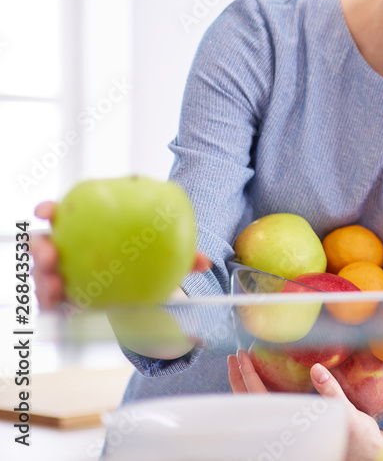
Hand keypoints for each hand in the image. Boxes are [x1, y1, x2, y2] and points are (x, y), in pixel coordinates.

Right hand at [30, 200, 212, 309]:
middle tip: (50, 254)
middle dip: (39, 248)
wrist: (144, 280)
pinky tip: (66, 309)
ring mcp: (63, 273)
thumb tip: (205, 263)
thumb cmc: (148, 254)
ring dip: (43, 280)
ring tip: (54, 285)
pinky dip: (56, 304)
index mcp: (85, 226)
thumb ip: (182, 253)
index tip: (47, 212)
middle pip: (43, 245)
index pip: (60, 214)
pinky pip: (56, 302)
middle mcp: (68, 249)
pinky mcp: (65, 297)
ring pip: (44, 275)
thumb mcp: (164, 249)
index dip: (49, 211)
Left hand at [228, 350, 382, 460]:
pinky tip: (261, 383)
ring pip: (258, 409)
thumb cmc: (359, 437)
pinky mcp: (295, 429)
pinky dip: (260, 395)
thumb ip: (330, 391)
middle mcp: (285, 430)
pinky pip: (270, 410)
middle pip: (251, 405)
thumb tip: (317, 369)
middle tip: (234, 358)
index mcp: (292, 426)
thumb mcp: (347, 413)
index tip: (242, 357)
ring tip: (241, 367)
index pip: (261, 398)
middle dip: (239, 380)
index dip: (249, 376)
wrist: (368, 454)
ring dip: (247, 388)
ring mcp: (288, 430)